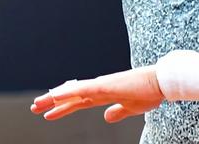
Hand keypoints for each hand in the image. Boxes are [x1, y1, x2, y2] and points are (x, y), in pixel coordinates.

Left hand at [30, 66, 163, 122]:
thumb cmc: (151, 92)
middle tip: (36, 106)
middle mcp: (101, 87)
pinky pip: (81, 90)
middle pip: (72, 95)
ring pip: (73, 91)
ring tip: (39, 103)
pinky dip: (67, 92)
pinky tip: (54, 95)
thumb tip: (107, 117)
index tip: (50, 112)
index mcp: (107, 93)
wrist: (162, 82)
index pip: (80, 101)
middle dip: (54, 102)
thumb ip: (119, 112)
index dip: (65, 107)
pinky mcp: (105, 85)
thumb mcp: (132, 108)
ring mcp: (102, 85)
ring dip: (55, 97)